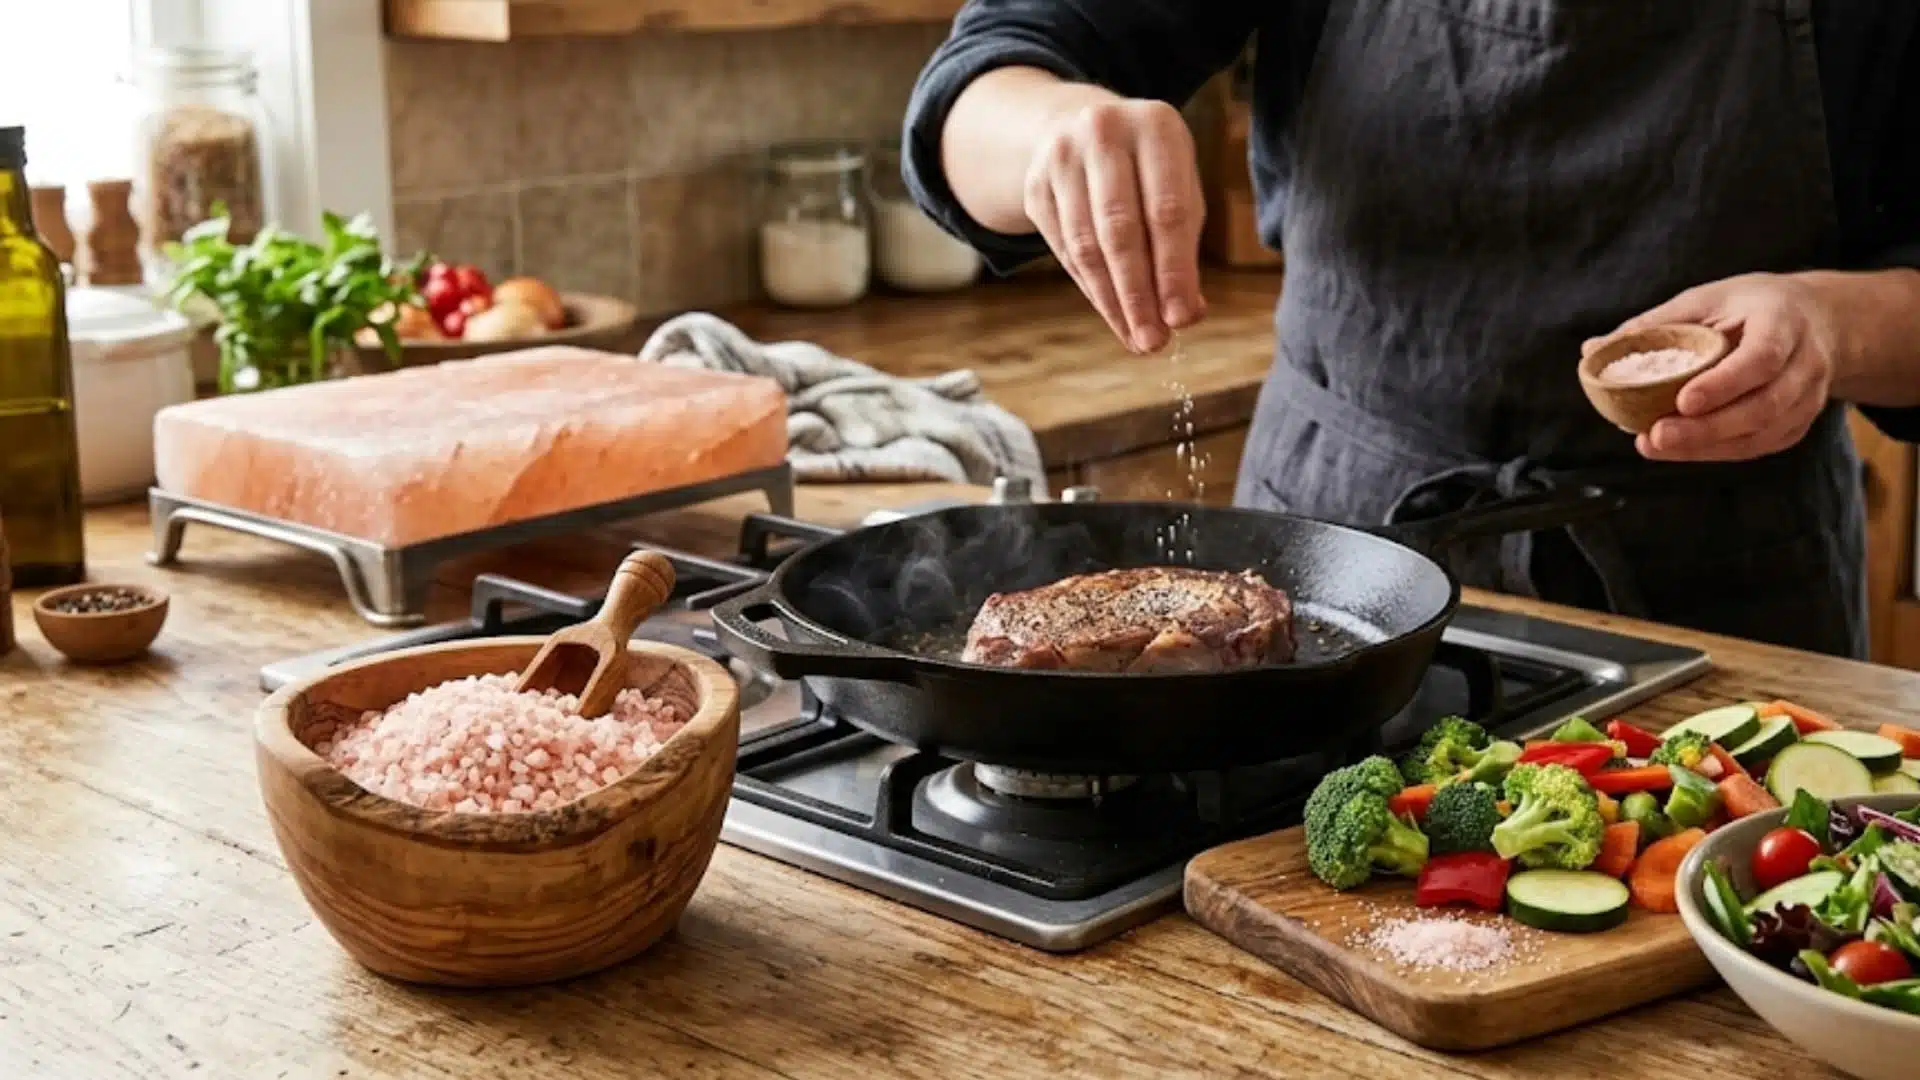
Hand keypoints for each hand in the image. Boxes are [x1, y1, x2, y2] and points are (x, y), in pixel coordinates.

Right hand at [1024, 98, 1206, 352]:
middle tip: (1154, 341)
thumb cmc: (1148, 168)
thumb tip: (1185, 314)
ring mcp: (1061, 158)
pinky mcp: (1035, 186)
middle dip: (1138, 294)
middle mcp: (1104, 133)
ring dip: (1113, 301)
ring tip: (1136, 338)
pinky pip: (1064, 250)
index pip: (1166, 211)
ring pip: (1086, 246)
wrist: (1080, 126)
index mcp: (1156, 126)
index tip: (1182, 319)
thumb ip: (1185, 244)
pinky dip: (1092, 289)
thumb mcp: (1178, 186)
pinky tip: (1113, 314)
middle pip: (1120, 230)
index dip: (1174, 271)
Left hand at [1589, 273, 1840, 461]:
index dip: (1724, 384)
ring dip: (1707, 446)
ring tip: (1656, 445)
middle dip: (1707, 428)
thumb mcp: (1706, 300)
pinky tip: (1679, 450)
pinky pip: (1758, 446)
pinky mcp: (1797, 423)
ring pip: (1762, 433)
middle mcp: (1805, 362)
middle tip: (1656, 435)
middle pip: (1763, 406)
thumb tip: (1592, 350)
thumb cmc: (1748, 307)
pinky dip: (1717, 451)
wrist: (1815, 321)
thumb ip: (1654, 325)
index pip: (1762, 358)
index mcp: (1783, 321)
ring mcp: (1807, 398)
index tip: (1682, 401)